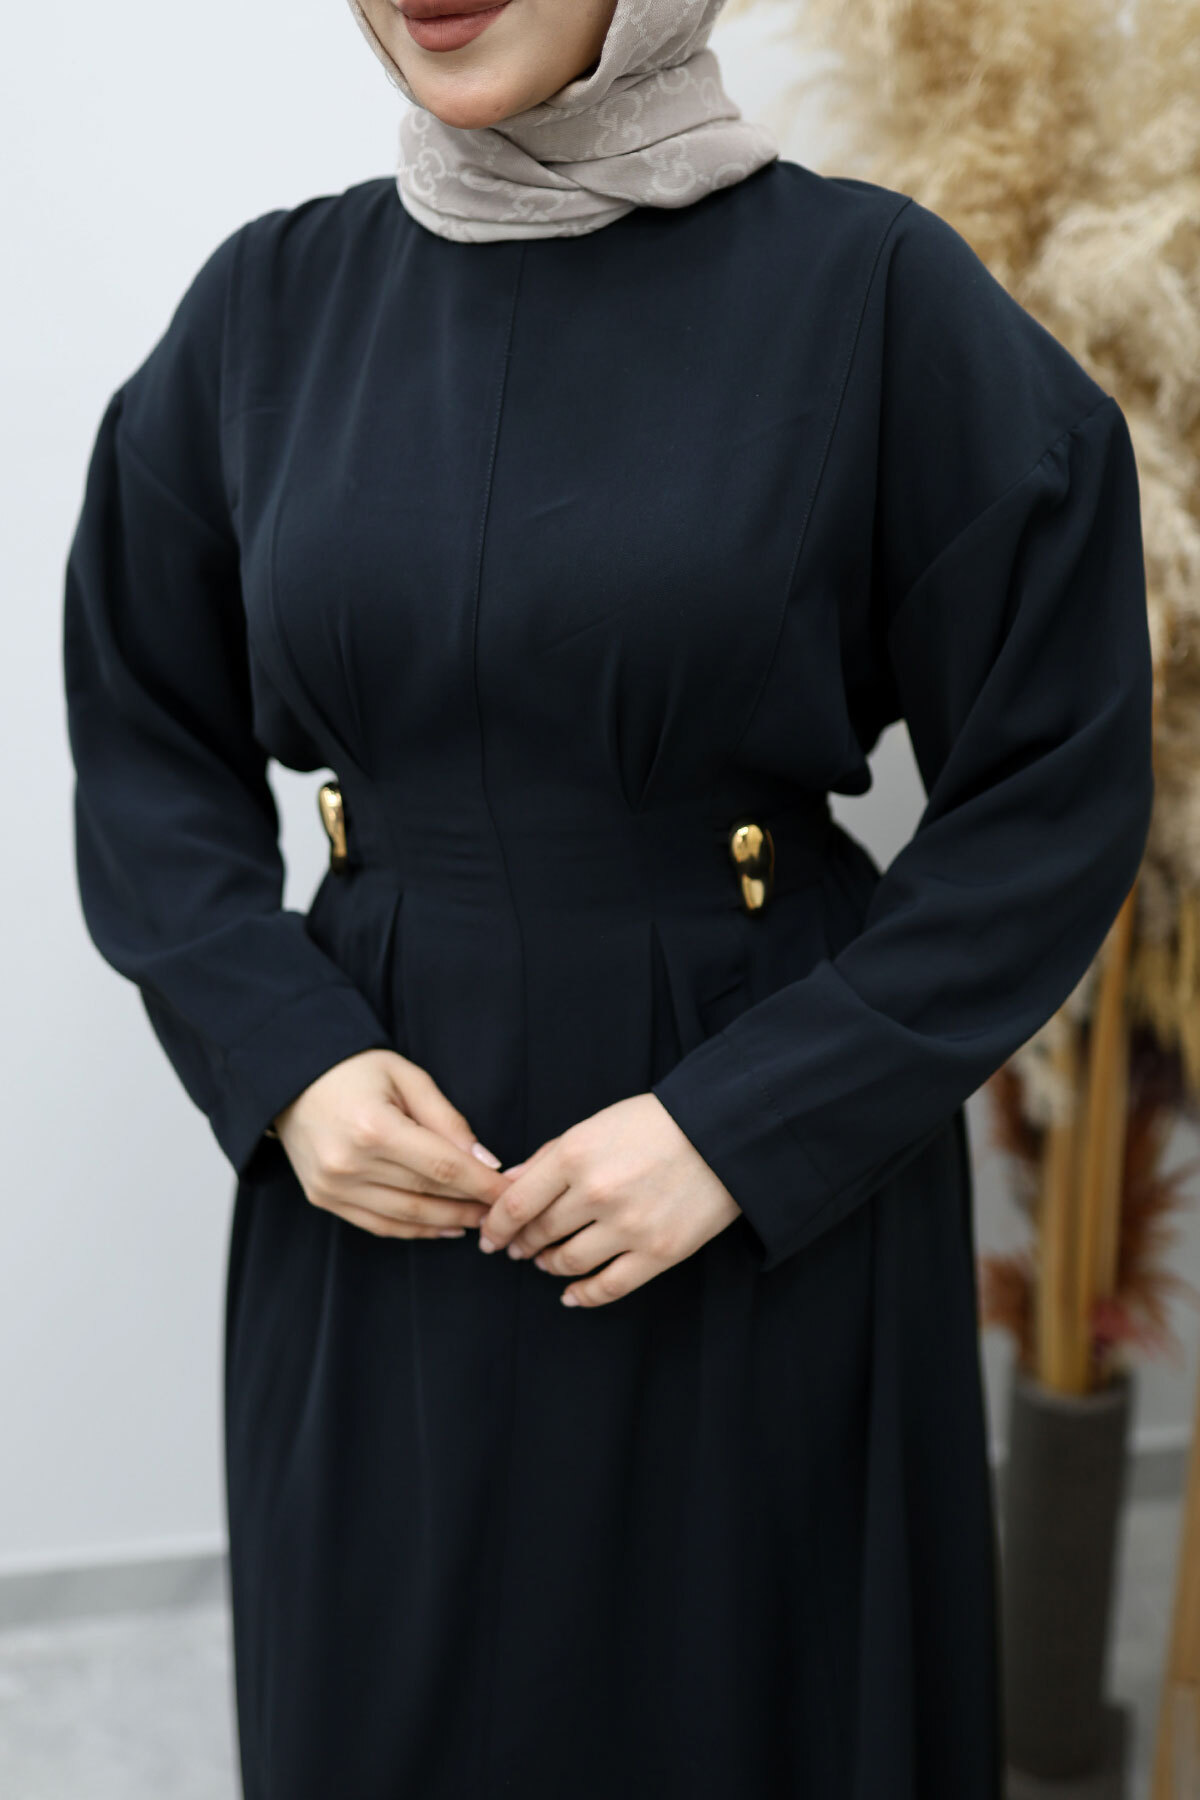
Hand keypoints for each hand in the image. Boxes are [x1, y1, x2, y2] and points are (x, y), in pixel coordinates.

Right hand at [272, 1047, 509, 1239]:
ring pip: (406, 1217)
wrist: (292, 1079)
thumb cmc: (355, 1070)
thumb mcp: (407, 1078)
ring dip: (448, 1222)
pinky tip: (445, 1227)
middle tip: (503, 1209)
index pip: (442, 1166)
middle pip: (427, 1194)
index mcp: (374, 1127)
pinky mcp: (324, 1199)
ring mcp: (333, 1186)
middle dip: (471, 1204)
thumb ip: (447, 1120)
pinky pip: (380, 1224)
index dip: (482, 1184)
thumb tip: (486, 1162)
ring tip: (480, 1220)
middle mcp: (350, 1163)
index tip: (510, 1191)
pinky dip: (416, 1230)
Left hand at [475, 1093, 741, 1307]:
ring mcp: (628, 1226)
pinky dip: (584, 1295)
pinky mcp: (658, 1252)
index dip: (495, 1226)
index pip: (516, 1203)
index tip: (489, 1237)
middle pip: (540, 1232)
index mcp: (575, 1155)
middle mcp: (596, 1193)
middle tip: (517, 1248)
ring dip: (549, 1265)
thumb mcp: (596, 1124)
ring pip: (568, 1261)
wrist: (725, 1133)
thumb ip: (550, 1155)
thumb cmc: (657, 1123)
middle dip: (522, 1243)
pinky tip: (570, 1295)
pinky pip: (610, 1286)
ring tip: (545, 1262)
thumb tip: (508, 1183)